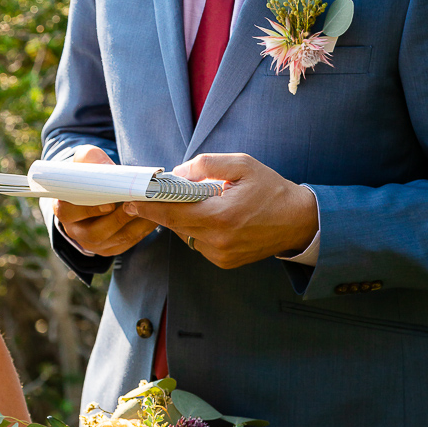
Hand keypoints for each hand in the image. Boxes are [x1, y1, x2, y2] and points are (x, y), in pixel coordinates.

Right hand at [53, 145, 155, 256]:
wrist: (96, 191)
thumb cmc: (89, 176)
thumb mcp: (85, 162)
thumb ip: (92, 159)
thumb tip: (109, 168)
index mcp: (63, 209)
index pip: (69, 212)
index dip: (90, 209)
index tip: (110, 203)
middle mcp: (75, 231)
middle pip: (95, 232)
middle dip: (119, 219)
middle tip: (138, 203)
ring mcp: (93, 243)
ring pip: (116, 239)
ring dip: (137, 224)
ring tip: (152, 208)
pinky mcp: (110, 248)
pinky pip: (129, 242)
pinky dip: (143, 229)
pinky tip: (154, 216)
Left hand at [123, 153, 317, 269]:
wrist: (299, 221)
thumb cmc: (271, 189)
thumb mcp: (242, 164)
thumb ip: (206, 165)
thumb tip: (177, 173)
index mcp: (221, 217)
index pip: (172, 213)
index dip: (148, 207)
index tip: (128, 200)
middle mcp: (218, 241)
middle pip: (174, 225)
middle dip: (161, 208)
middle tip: (149, 194)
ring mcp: (220, 255)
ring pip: (184, 234)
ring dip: (182, 218)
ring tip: (192, 201)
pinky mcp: (223, 262)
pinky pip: (197, 243)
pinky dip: (196, 228)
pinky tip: (208, 216)